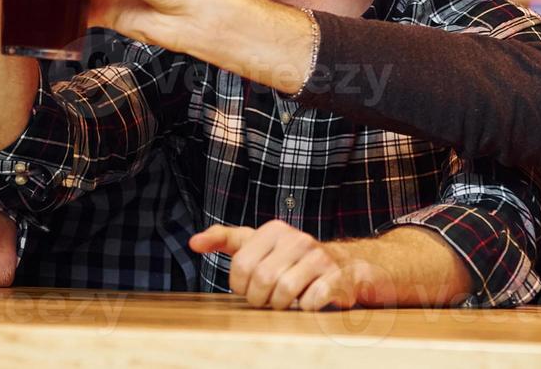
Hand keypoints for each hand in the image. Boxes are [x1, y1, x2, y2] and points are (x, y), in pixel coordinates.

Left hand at [191, 221, 384, 310]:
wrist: (347, 267)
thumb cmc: (293, 260)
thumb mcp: (258, 245)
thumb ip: (226, 240)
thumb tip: (193, 242)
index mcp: (275, 230)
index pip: (241, 265)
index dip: (241, 286)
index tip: (250, 286)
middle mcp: (298, 238)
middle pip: (261, 281)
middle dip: (261, 299)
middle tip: (269, 299)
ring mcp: (320, 256)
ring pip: (284, 293)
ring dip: (282, 306)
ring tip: (289, 301)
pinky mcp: (338, 277)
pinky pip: (310, 302)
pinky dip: (305, 309)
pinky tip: (309, 302)